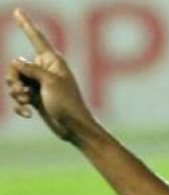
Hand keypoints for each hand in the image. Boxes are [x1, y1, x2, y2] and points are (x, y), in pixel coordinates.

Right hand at [5, 8, 93, 140]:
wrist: (73, 128)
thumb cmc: (68, 104)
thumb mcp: (49, 83)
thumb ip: (31, 69)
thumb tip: (16, 62)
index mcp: (52, 61)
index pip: (36, 38)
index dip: (26, 25)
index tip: (18, 11)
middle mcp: (45, 70)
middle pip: (16, 66)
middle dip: (14, 79)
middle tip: (22, 91)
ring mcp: (39, 84)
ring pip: (14, 81)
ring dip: (16, 93)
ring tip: (25, 102)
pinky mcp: (35, 98)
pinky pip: (18, 96)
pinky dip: (19, 105)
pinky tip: (27, 114)